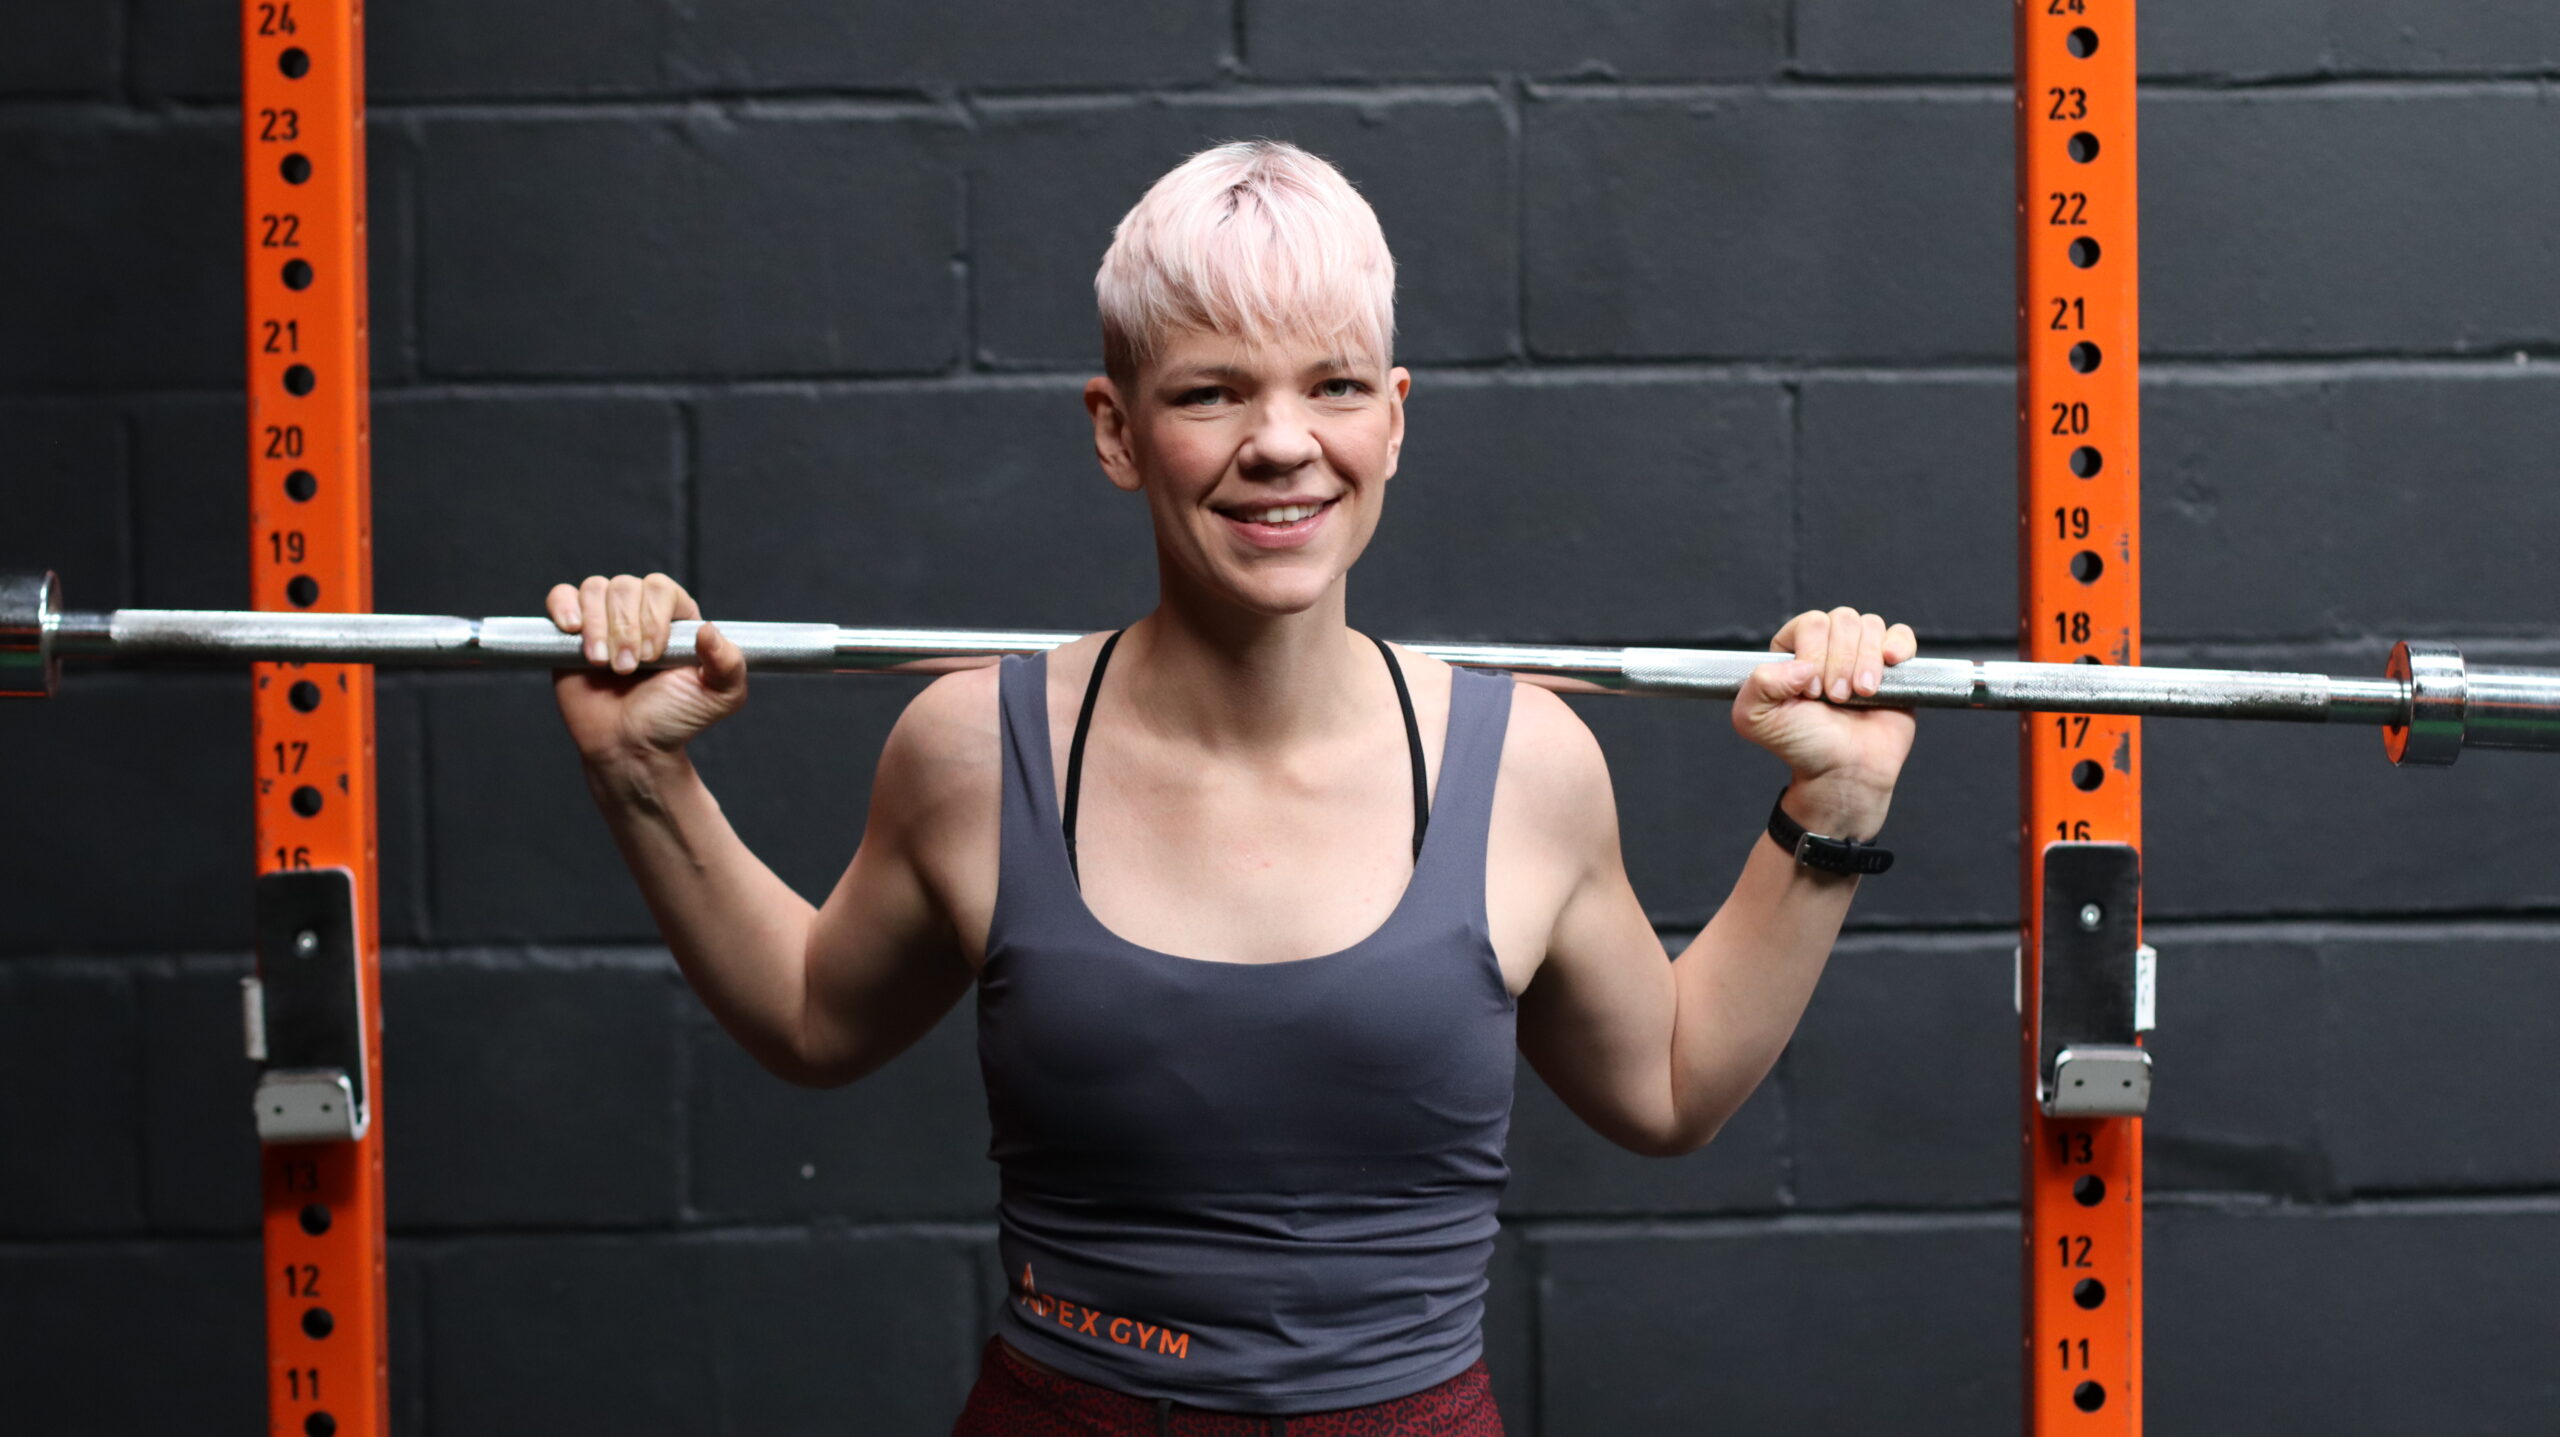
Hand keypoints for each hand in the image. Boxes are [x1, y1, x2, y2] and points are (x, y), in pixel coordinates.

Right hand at [545, 572, 747, 765]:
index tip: (653, 656)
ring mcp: (604, 618)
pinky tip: (572, 630)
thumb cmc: (673, 720)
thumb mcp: (719, 697)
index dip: (653, 617)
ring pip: (594, 589)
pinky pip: (562, 595)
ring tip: (601, 663)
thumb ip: (729, 664)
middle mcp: (641, 611)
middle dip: (624, 629)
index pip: (661, 589)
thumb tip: (709, 630)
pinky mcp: (571, 632)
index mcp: (677, 618)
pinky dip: (564, 606)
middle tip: (626, 668)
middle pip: (625, 586)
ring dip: (596, 626)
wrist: (629, 747)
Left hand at [1732, 607, 1919, 820]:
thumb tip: (1801, 666)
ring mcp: (1861, 655)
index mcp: (1794, 652)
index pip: (1810, 623)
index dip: (1814, 653)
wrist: (1844, 772)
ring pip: (1871, 625)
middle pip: (1843, 619)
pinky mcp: (1893, 668)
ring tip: (1861, 695)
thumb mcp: (1756, 719)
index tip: (1811, 692)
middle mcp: (1827, 647)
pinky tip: (1890, 664)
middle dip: (1841, 661)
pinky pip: (1901, 635)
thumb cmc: (1803, 746)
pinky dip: (1898, 645)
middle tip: (1836, 698)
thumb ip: (1757, 684)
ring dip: (1866, 662)